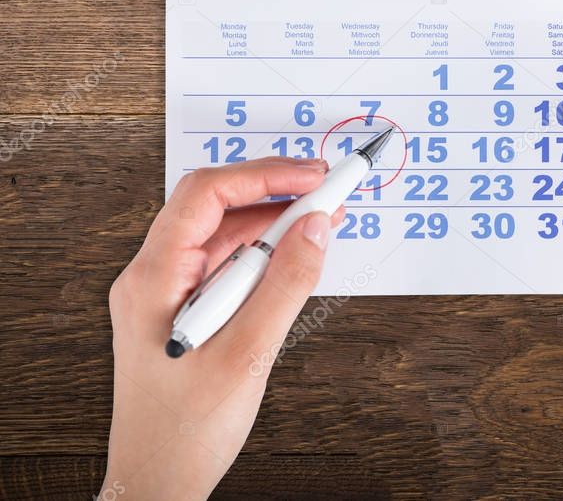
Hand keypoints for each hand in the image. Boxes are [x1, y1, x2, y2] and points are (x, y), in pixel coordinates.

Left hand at [103, 157, 341, 499]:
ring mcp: (170, 293)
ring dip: (275, 223)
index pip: (206, 196)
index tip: (314, 175)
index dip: (264, 176)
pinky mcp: (188, 309)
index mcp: (153, 279)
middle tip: (326, 190)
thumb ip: (286, 285)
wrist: (159, 482)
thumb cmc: (184, 432)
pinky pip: (229, 264)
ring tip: (323, 218)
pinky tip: (297, 255)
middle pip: (215, 207)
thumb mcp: (248, 355)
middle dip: (274, 192)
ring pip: (225, 234)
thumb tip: (316, 228)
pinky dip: (267, 254)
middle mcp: (155, 277)